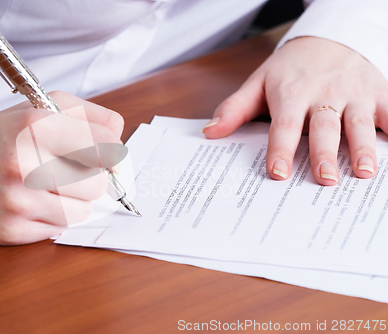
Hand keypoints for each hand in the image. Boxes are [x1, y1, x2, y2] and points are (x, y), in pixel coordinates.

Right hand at [0, 91, 123, 244]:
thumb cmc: (2, 135)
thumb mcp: (42, 106)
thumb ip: (90, 117)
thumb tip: (120, 143)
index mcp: (35, 126)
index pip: (106, 147)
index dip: (109, 151)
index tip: (102, 153)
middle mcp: (24, 164)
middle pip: (98, 184)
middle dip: (89, 177)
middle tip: (70, 170)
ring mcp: (15, 201)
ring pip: (82, 211)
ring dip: (73, 200)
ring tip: (49, 186)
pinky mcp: (10, 229)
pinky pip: (59, 229)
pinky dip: (53, 217)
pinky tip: (33, 202)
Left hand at [203, 36, 387, 185]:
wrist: (329, 38)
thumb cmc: (290, 68)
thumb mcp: (258, 83)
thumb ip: (235, 108)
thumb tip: (210, 133)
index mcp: (291, 94)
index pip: (284, 125)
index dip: (280, 149)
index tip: (277, 173)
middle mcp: (323, 94)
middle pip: (323, 126)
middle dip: (325, 153)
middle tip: (324, 179)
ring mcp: (354, 93)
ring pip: (359, 121)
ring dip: (363, 147)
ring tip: (364, 172)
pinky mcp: (378, 92)